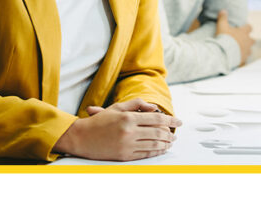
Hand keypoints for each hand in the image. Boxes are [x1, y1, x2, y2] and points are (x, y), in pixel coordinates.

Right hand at [54, 98, 181, 160]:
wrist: (81, 138)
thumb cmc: (99, 121)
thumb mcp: (117, 108)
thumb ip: (136, 104)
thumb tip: (154, 107)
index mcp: (128, 117)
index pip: (156, 118)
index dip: (170, 120)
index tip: (179, 121)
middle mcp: (129, 131)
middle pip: (157, 132)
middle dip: (169, 133)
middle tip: (175, 134)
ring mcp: (127, 144)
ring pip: (153, 144)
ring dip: (165, 144)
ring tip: (170, 142)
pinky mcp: (124, 156)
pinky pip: (145, 154)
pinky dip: (155, 152)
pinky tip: (160, 149)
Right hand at [215, 10, 253, 63]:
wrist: (224, 52)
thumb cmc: (224, 38)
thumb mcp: (222, 26)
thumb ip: (223, 18)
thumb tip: (223, 10)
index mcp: (243, 32)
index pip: (250, 27)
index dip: (247, 27)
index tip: (244, 27)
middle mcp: (247, 41)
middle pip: (253, 40)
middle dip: (249, 40)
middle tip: (243, 40)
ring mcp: (246, 51)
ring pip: (250, 50)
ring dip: (246, 49)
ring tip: (239, 49)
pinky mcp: (243, 59)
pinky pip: (244, 58)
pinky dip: (241, 57)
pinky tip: (236, 57)